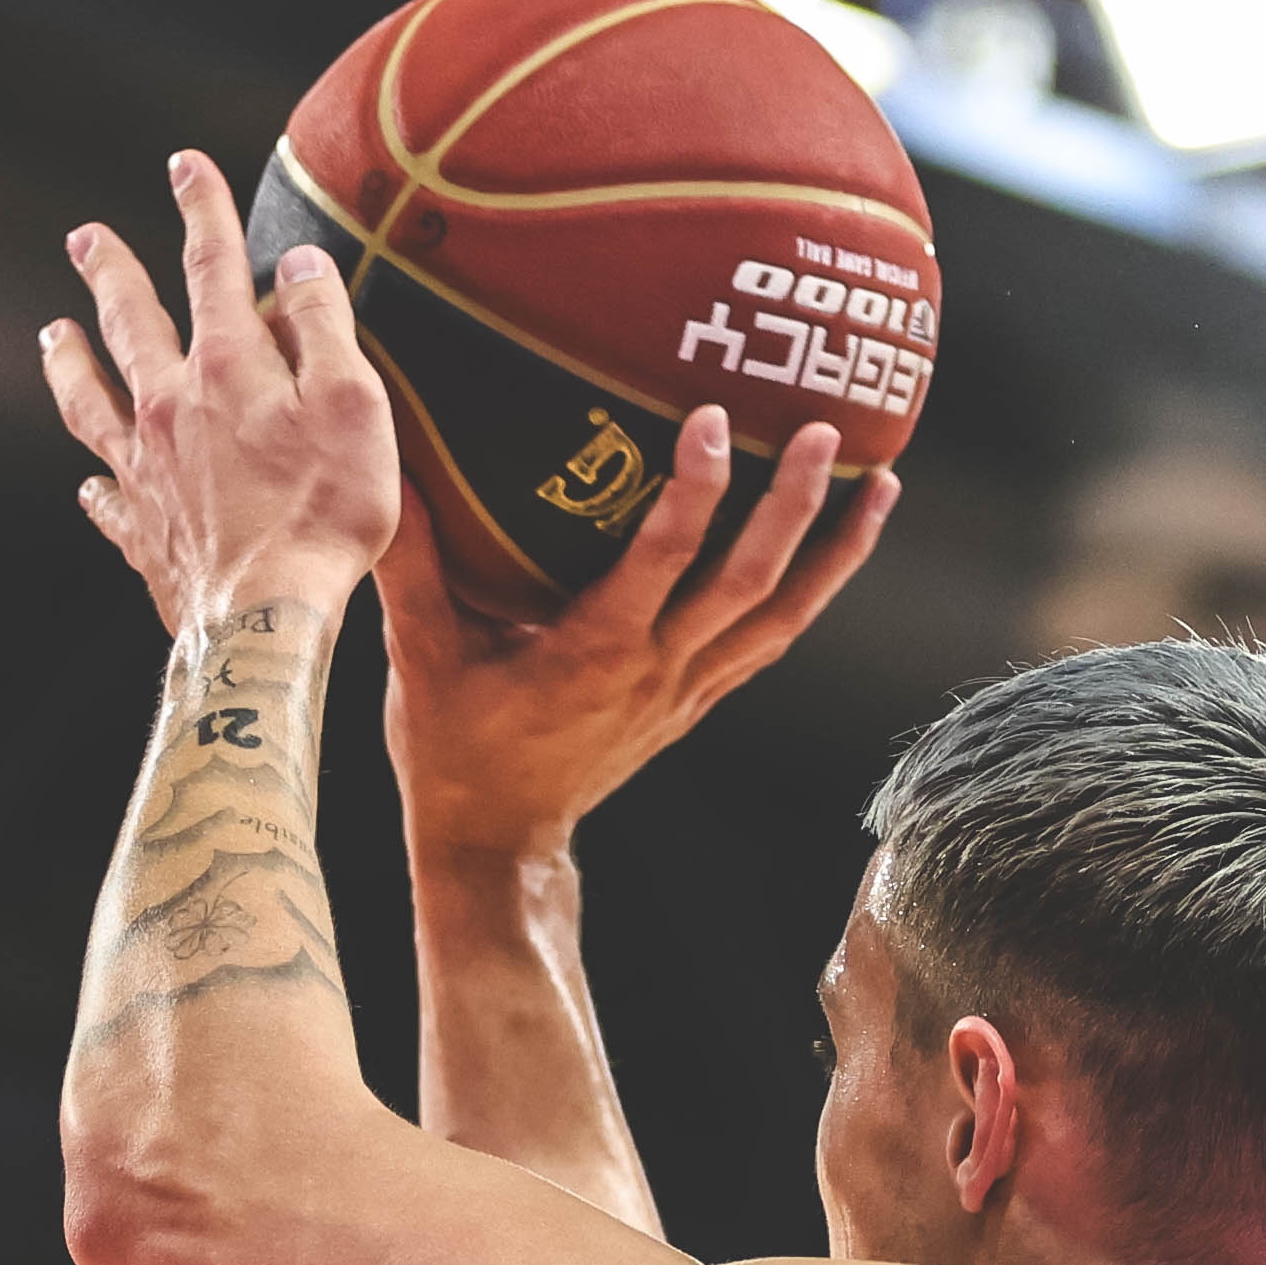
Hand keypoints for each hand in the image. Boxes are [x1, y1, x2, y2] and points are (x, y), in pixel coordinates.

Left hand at [42, 150, 404, 631]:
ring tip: (51, 332)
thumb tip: (297, 262)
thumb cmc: (325, 511)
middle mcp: (169, 405)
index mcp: (225, 363)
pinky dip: (94, 484)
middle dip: (111, 270)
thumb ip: (322, 326)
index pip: (210, 262)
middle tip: (86, 236)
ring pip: (91, 399)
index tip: (183, 163)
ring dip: (70, 360)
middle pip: (130, 321)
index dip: (200, 205)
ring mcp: (144, 469)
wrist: (266, 616)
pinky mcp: (140, 531)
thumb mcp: (353, 403)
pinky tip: (85, 483)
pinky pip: (104, 498)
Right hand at [379, 403, 895, 855]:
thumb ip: (411, 565)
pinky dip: (815, 589)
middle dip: (792, 505)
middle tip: (822, 429)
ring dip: (837, 550)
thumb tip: (384, 471)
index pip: (660, 559)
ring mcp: (689, 688)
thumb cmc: (454, 752)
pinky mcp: (699, 699)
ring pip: (784, 615)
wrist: (498, 846)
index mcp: (594, 652)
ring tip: (880, 480)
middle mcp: (658, 669)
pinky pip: (772, 637)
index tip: (709, 418)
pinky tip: (842, 541)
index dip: (693, 489)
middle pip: (749, 582)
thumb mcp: (421, 658)